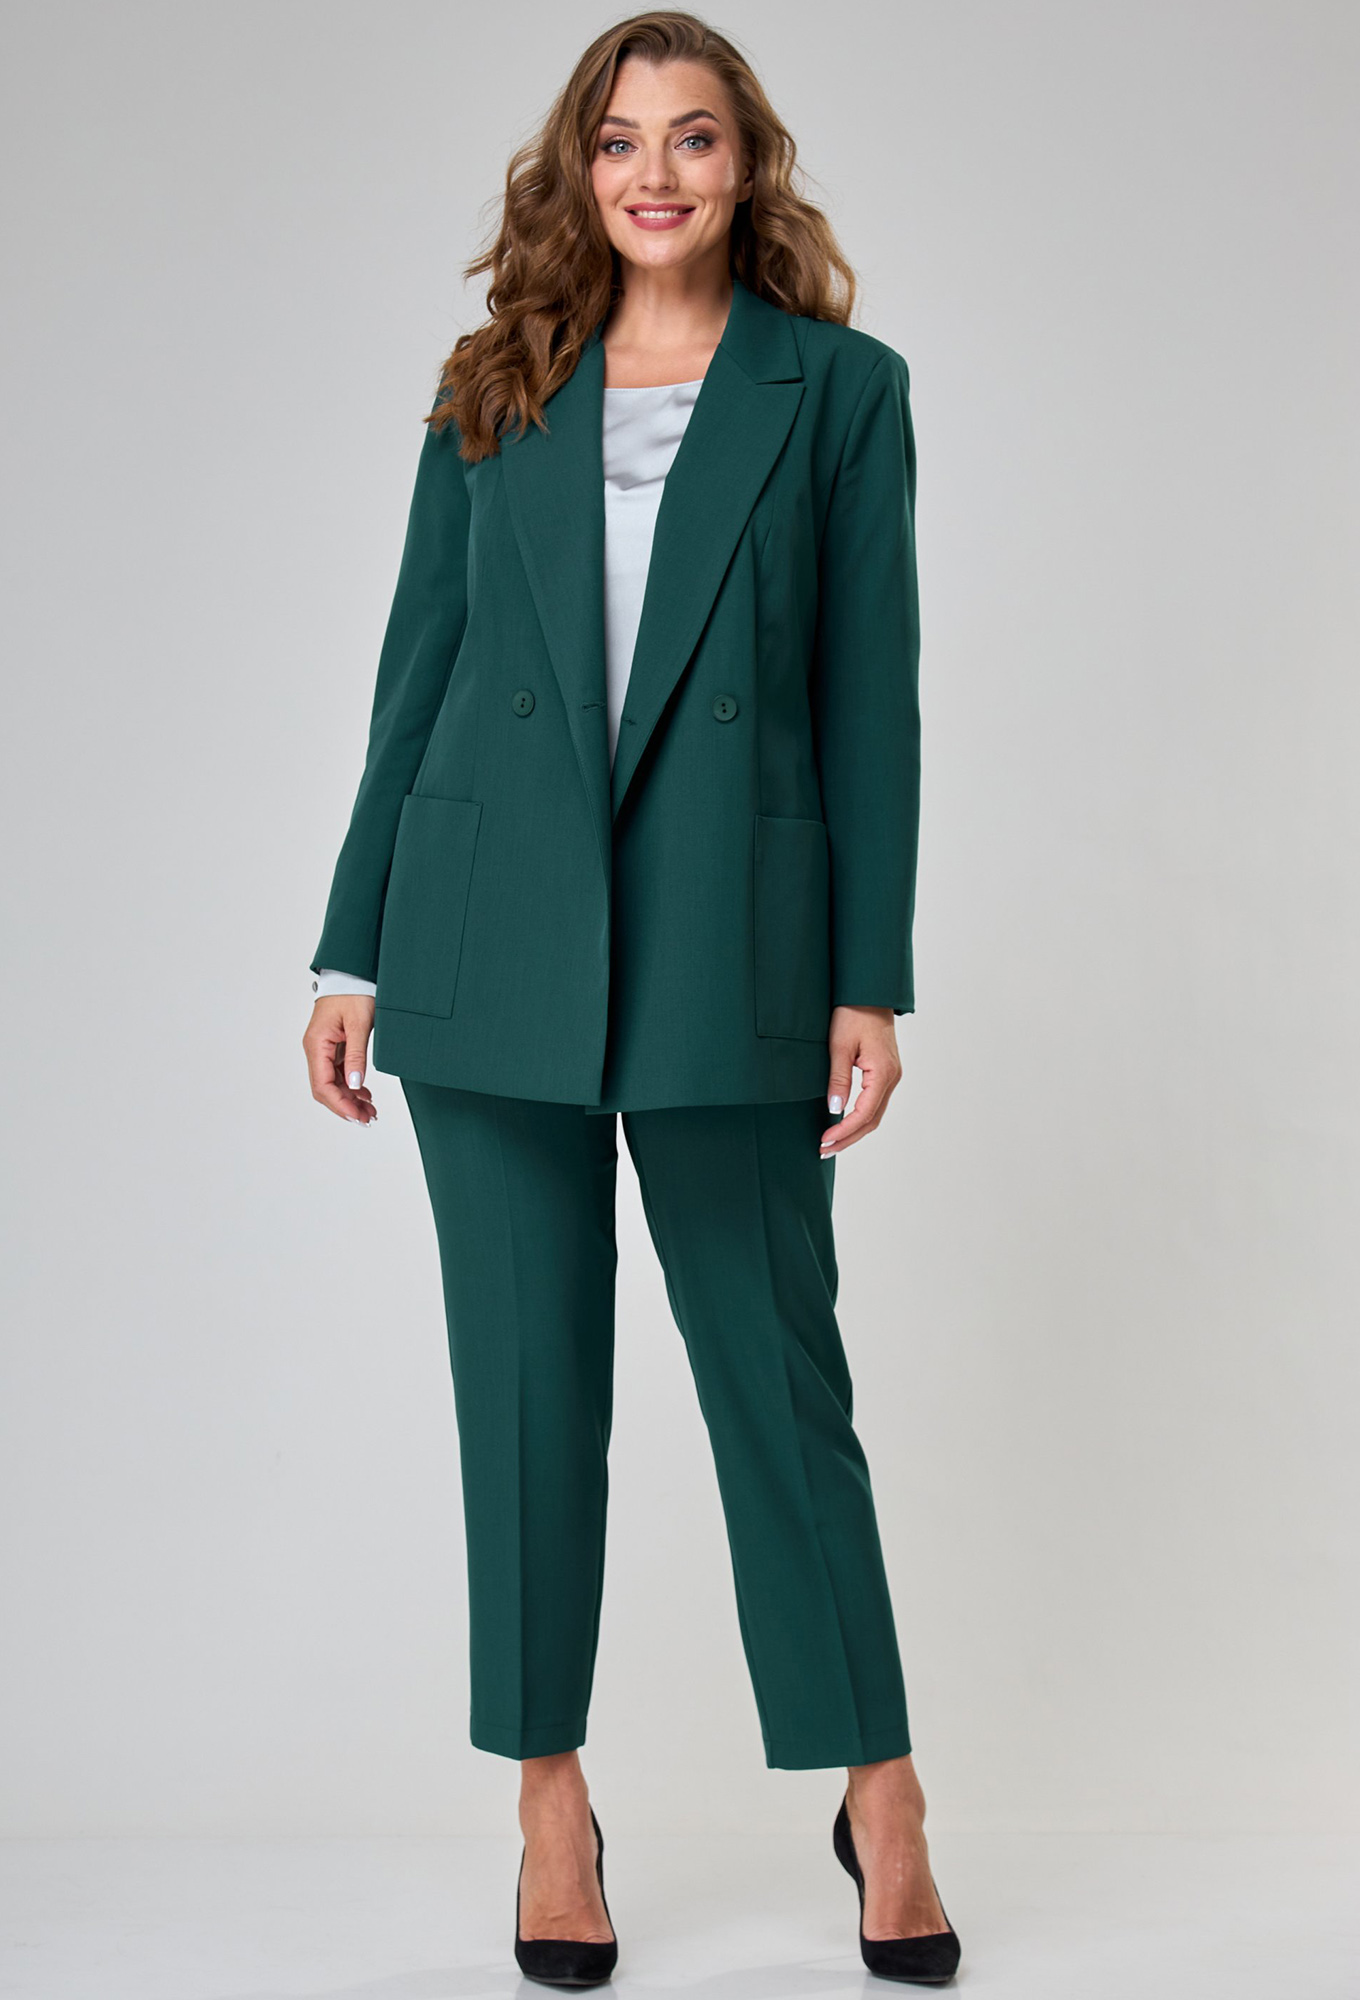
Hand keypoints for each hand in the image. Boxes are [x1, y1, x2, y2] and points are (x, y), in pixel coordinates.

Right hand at [303, 995, 376, 1123]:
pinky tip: (365, 1095)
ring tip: (370, 1111)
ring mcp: (323, 1049)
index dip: (339, 1104)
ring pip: (332, 1083)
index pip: (322, 1085)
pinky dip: (351, 1086)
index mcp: (316, 1044)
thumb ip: (356, 1055)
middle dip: (345, 1106)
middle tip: (368, 1119)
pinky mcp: (332, 1047)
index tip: (357, 1117)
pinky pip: (338, 1073)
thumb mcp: (359, 1024)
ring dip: (349, 1099)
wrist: (352, 973)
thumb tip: (353, 1085)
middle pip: (325, 1089)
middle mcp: (315, 1049)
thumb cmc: (354, 992)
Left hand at [819, 1006, 901, 1155]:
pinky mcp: (886, 1072)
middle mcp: (892, 1077)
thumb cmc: (853, 1014)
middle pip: (872, 1120)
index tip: (824, 1141)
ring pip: (875, 1114)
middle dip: (848, 1138)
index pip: (864, 1113)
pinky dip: (859, 1118)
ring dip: (854, 1131)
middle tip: (824, 1150)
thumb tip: (834, 1110)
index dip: (844, 1130)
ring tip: (831, 1143)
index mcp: (883, 1072)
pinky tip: (844, 1123)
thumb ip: (838, 1079)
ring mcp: (891, 1076)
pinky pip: (875, 1103)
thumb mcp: (840, 1047)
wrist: (868, 994)